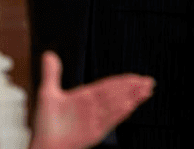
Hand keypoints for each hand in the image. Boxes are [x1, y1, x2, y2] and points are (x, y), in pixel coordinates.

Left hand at [30, 51, 153, 148]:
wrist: (44, 147)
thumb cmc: (46, 126)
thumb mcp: (47, 94)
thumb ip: (52, 74)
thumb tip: (49, 54)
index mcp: (84, 97)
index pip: (108, 85)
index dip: (123, 80)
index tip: (137, 76)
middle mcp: (92, 108)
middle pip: (116, 94)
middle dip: (133, 87)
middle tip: (149, 81)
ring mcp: (95, 120)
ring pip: (116, 105)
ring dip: (131, 98)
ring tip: (146, 90)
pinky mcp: (94, 132)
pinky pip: (109, 120)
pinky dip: (119, 113)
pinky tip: (130, 106)